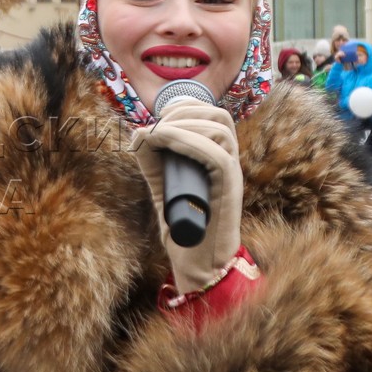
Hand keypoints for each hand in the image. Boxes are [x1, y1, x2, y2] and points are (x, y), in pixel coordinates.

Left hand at [130, 102, 244, 294]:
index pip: (213, 115)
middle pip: (219, 116)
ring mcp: (232, 176)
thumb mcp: (162, 186)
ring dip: (183, 124)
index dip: (185, 107)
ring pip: (221, 130)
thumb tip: (139, 133)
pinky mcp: (230, 191)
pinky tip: (164, 141)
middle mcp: (228, 162)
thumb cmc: (183, 227)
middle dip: (184, 111)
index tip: (159, 118)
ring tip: (158, 134)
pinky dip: (188, 141)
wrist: (197, 264)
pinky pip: (217, 155)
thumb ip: (153, 162)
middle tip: (157, 126)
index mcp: (217, 158)